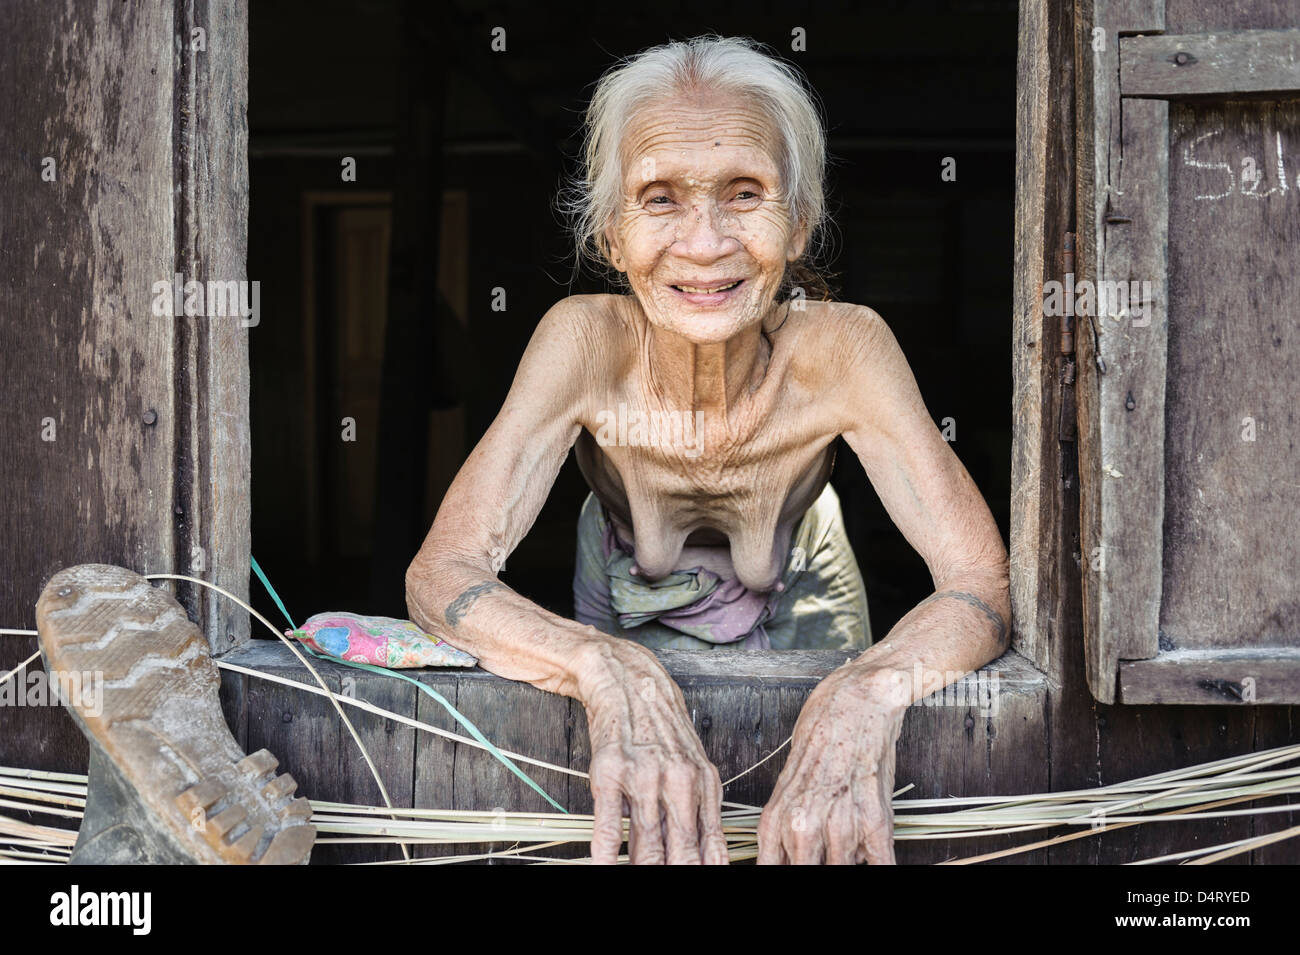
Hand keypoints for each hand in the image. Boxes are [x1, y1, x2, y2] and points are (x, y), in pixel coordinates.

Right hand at [578, 641, 728, 864]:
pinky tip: (605, 866)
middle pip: (681, 851)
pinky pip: (609, 823)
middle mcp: (678, 782)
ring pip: (647, 842)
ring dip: (643, 870)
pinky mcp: (610, 773)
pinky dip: (607, 853)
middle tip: (673, 897)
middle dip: (677, 874)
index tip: (701, 883)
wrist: (628, 682)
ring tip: (638, 882)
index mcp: (703, 784)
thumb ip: (702, 811)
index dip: (705, 871)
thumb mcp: (694, 765)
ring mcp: (643, 777)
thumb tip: (711, 859)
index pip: (710, 845)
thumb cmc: (662, 729)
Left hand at [758, 668, 904, 863]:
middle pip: (805, 873)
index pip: (771, 869)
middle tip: (827, 855)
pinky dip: (878, 864)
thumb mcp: (788, 782)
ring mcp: (840, 826)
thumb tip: (790, 859)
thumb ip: (786, 825)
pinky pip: (880, 866)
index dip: (783, 874)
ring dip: (848, 862)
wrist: (855, 700)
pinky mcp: (875, 821)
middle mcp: (803, 827)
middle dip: (817, 867)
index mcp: (776, 818)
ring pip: (841, 871)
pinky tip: (875, 859)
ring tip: (852, 847)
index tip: (797, 864)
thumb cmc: (820, 733)